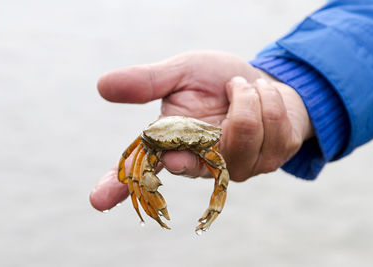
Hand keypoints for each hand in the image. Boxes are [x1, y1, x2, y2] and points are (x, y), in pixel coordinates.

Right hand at [90, 51, 312, 210]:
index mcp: (173, 144)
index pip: (140, 170)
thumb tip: (102, 85)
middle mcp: (202, 165)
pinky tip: (263, 97)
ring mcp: (237, 169)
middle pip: (201, 155)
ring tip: (244, 88)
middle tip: (231, 85)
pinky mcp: (269, 162)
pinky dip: (268, 97)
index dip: (118, 185)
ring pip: (244, 132)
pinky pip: (272, 126)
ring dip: (247, 95)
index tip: (99, 199)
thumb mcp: (181, 73)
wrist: (259, 82)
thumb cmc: (214, 80)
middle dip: (218, 115)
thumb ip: (148, 81)